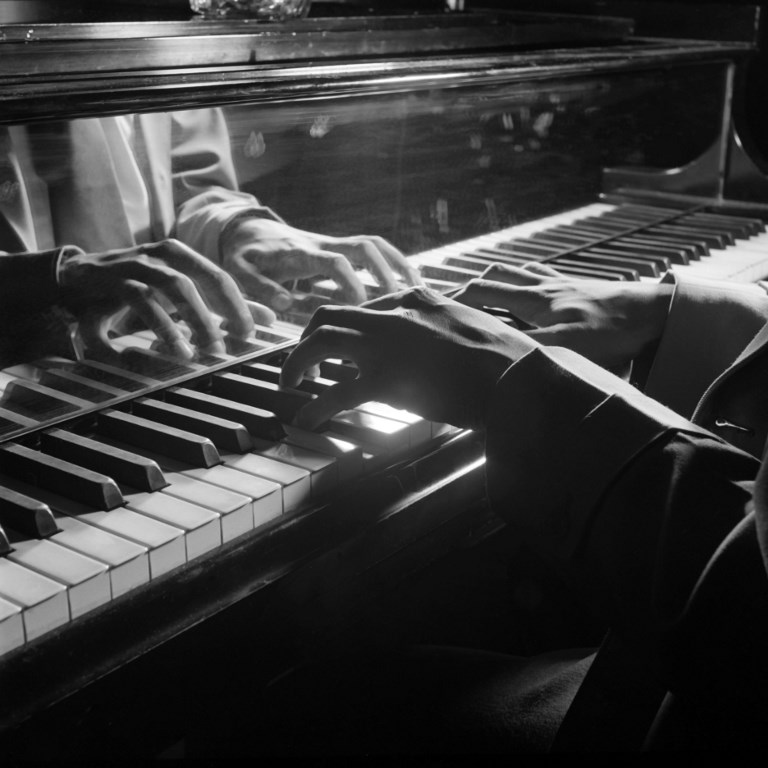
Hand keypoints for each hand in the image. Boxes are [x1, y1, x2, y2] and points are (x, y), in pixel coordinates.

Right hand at [58, 239, 273, 359]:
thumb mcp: (175, 296)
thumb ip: (218, 305)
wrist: (72, 281)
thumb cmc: (131, 288)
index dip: (241, 303)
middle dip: (228, 308)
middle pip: (206, 276)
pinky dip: (162, 326)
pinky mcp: (114, 279)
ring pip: (176, 286)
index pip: (221, 276)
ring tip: (210, 349)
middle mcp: (162, 253)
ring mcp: (137, 263)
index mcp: (180, 255)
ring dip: (196, 318)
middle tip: (241, 339)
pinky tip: (177, 348)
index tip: (256, 332)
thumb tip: (267, 317)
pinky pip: (143, 300)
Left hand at [220, 217, 421, 310]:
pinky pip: (373, 251)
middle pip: (363, 247)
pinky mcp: (340, 250)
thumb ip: (260, 289)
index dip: (351, 282)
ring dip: (396, 263)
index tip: (364, 305)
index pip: (334, 261)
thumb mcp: (239, 272)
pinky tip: (411, 283)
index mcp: (299, 253)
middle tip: (400, 299)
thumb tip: (285, 305)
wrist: (245, 229)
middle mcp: (322, 244)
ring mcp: (334, 245)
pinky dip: (393, 262)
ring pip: (373, 245)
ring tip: (417, 289)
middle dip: (384, 270)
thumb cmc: (243, 256)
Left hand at [280, 287, 538, 430]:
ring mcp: (386, 344)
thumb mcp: (468, 328)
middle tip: (302, 361)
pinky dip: (316, 408)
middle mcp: (393, 314)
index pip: (364, 307)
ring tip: (289, 383)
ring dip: (296, 361)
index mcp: (415, 298)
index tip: (340, 347)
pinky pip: (336, 394)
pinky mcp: (386, 379)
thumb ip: (441, 330)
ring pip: (320, 341)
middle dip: (307, 337)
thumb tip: (432, 348)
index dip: (347, 330)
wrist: (517, 377)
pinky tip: (308, 421)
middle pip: (329, 315)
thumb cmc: (505, 358)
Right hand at [453, 263, 672, 371]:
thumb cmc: (612, 332)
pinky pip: (540, 274)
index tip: (433, 306)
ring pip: (516, 271)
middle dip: (467, 286)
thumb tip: (487, 356)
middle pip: (493, 277)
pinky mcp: (577, 287)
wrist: (655, 314)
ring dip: (493, 277)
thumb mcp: (566, 347)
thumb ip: (524, 350)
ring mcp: (559, 284)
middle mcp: (541, 286)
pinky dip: (523, 276)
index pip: (481, 292)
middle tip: (449, 298)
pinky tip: (526, 286)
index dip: (454, 298)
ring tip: (479, 288)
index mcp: (533, 300)